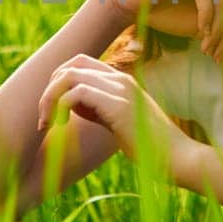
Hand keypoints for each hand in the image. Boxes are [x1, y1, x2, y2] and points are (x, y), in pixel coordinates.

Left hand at [36, 53, 191, 164]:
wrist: (178, 159)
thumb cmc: (150, 147)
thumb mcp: (119, 122)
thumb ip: (97, 109)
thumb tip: (71, 104)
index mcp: (122, 81)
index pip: (80, 62)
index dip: (58, 81)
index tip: (51, 109)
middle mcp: (120, 79)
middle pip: (71, 65)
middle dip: (49, 88)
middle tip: (44, 119)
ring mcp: (120, 90)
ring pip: (69, 76)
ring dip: (50, 98)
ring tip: (48, 123)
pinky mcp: (118, 106)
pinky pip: (77, 93)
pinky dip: (61, 106)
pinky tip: (63, 125)